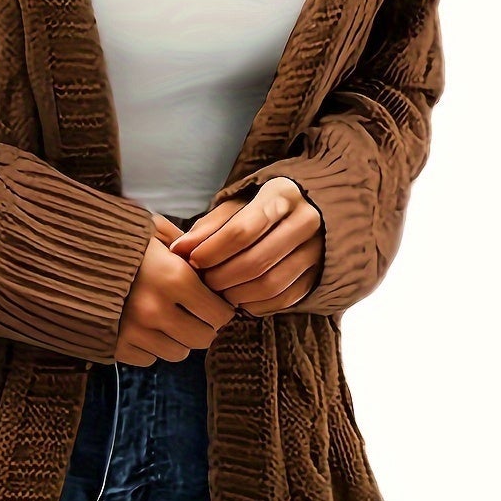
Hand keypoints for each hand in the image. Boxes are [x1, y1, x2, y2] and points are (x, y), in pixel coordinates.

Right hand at [116, 221, 235, 365]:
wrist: (62, 255)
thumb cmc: (115, 238)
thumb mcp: (152, 229)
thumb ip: (184, 245)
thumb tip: (210, 263)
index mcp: (175, 278)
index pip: (219, 314)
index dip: (220, 309)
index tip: (213, 302)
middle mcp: (157, 310)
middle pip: (201, 339)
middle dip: (202, 327)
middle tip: (193, 314)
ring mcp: (135, 332)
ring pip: (177, 353)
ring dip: (177, 339)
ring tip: (167, 319)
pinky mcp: (116, 346)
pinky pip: (148, 359)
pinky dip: (150, 347)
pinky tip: (142, 326)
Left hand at [167, 178, 323, 315]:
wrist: (316, 206)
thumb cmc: (265, 204)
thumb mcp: (239, 204)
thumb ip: (210, 226)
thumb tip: (180, 249)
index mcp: (283, 195)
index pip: (242, 231)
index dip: (213, 251)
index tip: (193, 261)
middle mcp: (307, 221)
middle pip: (256, 262)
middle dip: (222, 277)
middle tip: (205, 281)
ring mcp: (318, 250)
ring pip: (271, 285)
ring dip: (238, 294)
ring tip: (221, 291)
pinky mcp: (320, 274)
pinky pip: (285, 299)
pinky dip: (258, 305)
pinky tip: (242, 299)